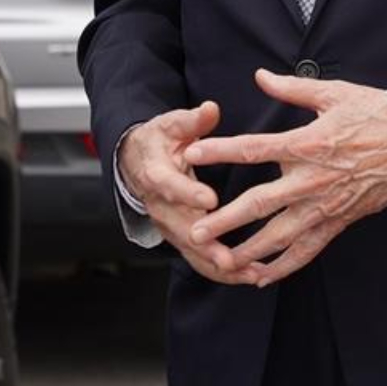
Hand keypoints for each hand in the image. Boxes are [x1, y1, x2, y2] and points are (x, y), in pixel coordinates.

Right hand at [117, 102, 258, 285]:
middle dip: (206, 246)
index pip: (170, 186)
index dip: (188, 194)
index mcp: (155, 174)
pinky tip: (248, 276)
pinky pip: (198, 259)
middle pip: (181, 229)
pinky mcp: (179, 237)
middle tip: (230, 258)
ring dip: (219, 265)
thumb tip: (210, 109)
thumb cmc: (159, 141)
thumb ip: (192, 121)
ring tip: (250, 273)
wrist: (136, 162)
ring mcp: (169, 225)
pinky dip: (221, 271)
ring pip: (191, 251)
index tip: (210, 200)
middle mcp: (160, 206)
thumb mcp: (172, 125)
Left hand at [182, 69, 386, 287]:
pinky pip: (307, 251)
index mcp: (307, 143)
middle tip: (195, 231)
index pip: (254, 149)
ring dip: (249, 250)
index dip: (220, 151)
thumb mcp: (334, 93)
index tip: (193, 154)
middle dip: (225, 220)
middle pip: (260, 204)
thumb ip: (292, 89)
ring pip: (280, 235)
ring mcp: (325, 206)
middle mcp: (312, 179)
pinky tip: (261, 277)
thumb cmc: (376, 114)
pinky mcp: (338, 222)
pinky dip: (284, 267)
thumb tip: (260, 76)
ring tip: (221, 262)